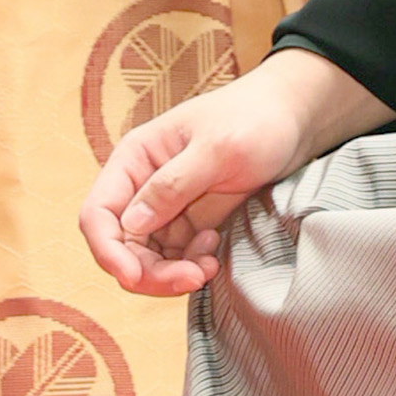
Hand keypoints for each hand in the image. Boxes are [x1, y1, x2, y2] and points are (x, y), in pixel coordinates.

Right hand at [78, 50, 391, 295]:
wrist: (296, 116)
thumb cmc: (257, 118)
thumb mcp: (219, 148)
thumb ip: (174, 184)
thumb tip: (132, 225)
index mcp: (135, 158)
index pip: (98, 213)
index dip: (108, 251)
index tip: (133, 277)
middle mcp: (142, 185)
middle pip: (122, 246)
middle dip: (148, 271)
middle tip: (191, 278)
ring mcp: (166, 206)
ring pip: (147, 258)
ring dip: (170, 273)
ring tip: (207, 266)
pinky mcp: (190, 220)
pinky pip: (174, 257)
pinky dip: (188, 265)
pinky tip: (213, 252)